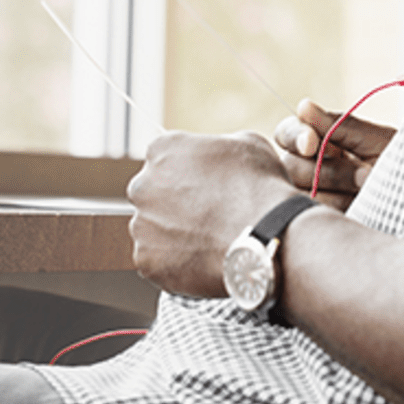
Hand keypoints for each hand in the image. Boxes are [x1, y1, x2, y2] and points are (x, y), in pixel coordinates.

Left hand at [128, 130, 302, 296]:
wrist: (263, 235)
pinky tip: (203, 253)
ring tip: (209, 234)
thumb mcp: (246, 142)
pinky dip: (175, 258)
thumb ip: (218, 147)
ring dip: (174, 230)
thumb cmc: (258, 185)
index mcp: (163, 149)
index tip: (205, 179)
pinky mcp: (145, 261)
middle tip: (207, 208)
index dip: (188, 168)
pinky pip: (157, 258)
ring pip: (153, 227)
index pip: (164, 156)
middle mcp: (142, 185)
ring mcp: (141, 226)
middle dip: (174, 199)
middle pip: (152, 192)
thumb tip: (216, 159)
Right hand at [274, 98, 395, 210]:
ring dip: (339, 189)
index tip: (311, 142)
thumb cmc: (397, 160)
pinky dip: (340, 208)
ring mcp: (311, 197)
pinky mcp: (319, 222)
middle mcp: (309, 167)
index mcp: (320, 140)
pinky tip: (359, 204)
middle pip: (291, 165)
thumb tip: (303, 106)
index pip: (287, 132)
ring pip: (301, 193)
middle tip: (365, 174)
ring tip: (368, 187)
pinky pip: (315, 216)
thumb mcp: (375, 139)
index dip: (294, 136)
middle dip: (328, 169)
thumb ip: (339, 125)